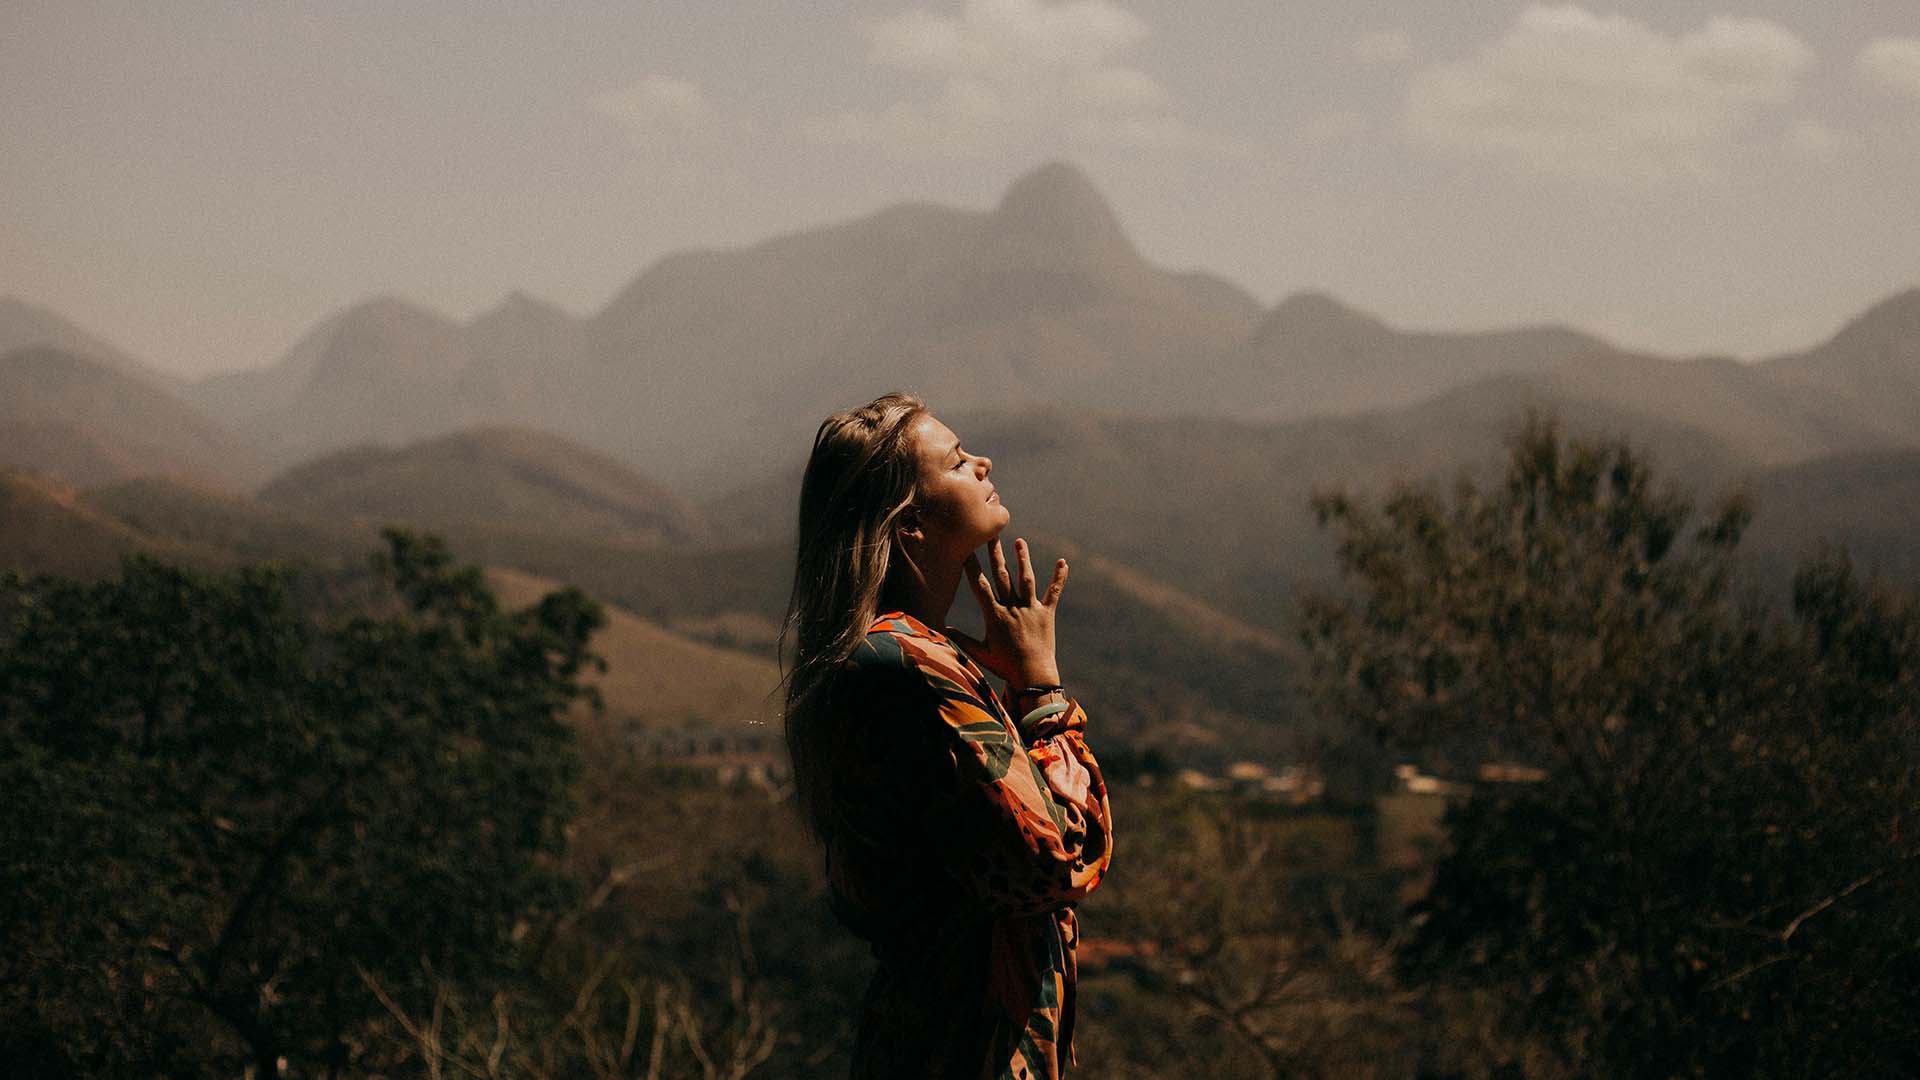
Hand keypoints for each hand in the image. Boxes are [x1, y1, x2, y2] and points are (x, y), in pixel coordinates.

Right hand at [948, 537, 1067, 688]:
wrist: (1033, 677)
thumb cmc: (1004, 667)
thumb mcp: (980, 653)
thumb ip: (962, 640)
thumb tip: (944, 630)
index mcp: (994, 616)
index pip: (979, 586)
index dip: (971, 567)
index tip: (966, 550)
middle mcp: (1012, 608)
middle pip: (1002, 576)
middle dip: (995, 554)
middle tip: (991, 534)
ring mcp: (1030, 609)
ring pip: (1026, 579)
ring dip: (1023, 559)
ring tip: (1019, 541)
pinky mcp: (1046, 614)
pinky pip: (1053, 593)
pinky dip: (1059, 578)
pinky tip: (1063, 562)